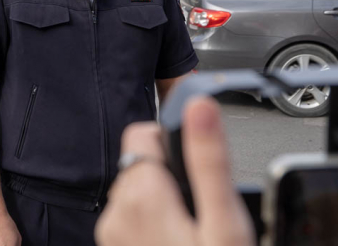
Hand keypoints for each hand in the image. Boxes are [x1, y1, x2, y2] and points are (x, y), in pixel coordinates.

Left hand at [96, 97, 255, 245]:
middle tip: (204, 203)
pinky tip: (179, 238)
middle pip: (143, 162)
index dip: (174, 140)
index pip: (143, 132)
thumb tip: (200, 105)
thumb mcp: (224, 220)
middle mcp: (117, 211)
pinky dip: (154, 221)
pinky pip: (133, 218)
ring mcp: (113, 233)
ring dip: (164, 197)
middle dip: (173, 173)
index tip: (196, 164)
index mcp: (142, 193)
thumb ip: (209, 159)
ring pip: (139, 190)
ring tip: (194, 224)